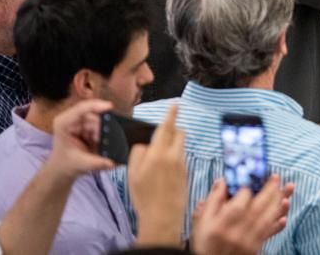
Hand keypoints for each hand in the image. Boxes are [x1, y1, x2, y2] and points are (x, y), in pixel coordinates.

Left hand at [46, 99, 115, 181]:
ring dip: (101, 132)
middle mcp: (69, 119)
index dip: (96, 105)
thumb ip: (97, 162)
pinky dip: (101, 133)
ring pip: (97, 120)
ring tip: (97, 145)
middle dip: (101, 125)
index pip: (80, 109)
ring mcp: (77, 122)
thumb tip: (113, 163)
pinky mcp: (83, 126)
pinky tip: (97, 143)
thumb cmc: (65, 165)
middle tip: (102, 139)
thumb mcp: (81, 164)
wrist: (61, 170)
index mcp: (63, 123)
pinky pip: (98, 125)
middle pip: (92, 114)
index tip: (110, 106)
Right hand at [130, 104, 187, 246]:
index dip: (171, 114)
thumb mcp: (133, 173)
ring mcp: (182, 164)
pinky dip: (174, 157)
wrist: (162, 216)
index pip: (166, 127)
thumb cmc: (144, 196)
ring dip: (173, 144)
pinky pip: (181, 157)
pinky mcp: (186, 172)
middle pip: (179, 133)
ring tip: (159, 157)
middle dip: (173, 129)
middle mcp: (173, 156)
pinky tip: (163, 171)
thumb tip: (145, 144)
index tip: (176, 103)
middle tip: (163, 133)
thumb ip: (138, 153)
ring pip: (181, 145)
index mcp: (157, 153)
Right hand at [192, 176, 292, 254]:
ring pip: (266, 220)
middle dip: (269, 191)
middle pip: (257, 209)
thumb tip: (221, 181)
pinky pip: (268, 234)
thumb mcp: (201, 222)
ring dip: (279, 204)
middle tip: (276, 177)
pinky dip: (277, 226)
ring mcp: (248, 242)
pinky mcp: (254, 248)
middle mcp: (237, 233)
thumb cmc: (204, 243)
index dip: (247, 189)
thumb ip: (212, 201)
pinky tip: (284, 217)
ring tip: (288, 190)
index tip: (252, 177)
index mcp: (222, 224)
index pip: (239, 204)